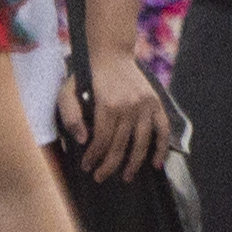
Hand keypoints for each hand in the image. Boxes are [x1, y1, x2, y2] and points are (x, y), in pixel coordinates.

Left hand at [79, 42, 169, 175]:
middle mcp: (129, 106)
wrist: (111, 53)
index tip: (87, 167)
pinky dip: (162, 148)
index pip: (101, 140)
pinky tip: (156, 164)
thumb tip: (83, 140)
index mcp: (108, 104)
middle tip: (100, 178)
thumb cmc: (87, 74)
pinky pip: (163, 130)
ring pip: (141, 142)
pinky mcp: (156, 103)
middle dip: (109, 166)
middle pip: (120, 145)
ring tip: (126, 177)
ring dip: (134, 163)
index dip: (93, 156)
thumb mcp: (68, 91)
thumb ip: (71, 116)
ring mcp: (145, 105)